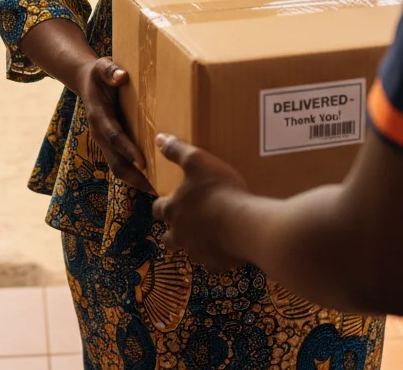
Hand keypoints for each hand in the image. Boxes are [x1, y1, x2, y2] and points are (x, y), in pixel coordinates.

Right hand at [76, 57, 153, 193]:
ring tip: (160, 190)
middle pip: (116, 163)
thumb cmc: (99, 74)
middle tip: (156, 188)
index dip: (128, 150)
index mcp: (99, 117)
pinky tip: (155, 180)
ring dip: (137, 181)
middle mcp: (100, 134)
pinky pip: (122, 164)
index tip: (143, 162)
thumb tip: (121, 75)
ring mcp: (105, 142)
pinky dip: (137, 175)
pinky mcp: (112, 145)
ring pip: (119, 168)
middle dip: (135, 177)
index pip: (114, 137)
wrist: (86, 82)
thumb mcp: (102, 66)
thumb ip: (110, 70)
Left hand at [152, 134, 249, 272]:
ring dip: (196, 244)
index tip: (170, 201)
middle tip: (188, 222)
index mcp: (174, 209)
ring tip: (210, 234)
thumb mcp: (197, 160)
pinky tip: (228, 248)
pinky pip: (212, 264)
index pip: (158, 209)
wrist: (244, 223)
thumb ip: (177, 150)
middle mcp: (180, 234)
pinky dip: (217, 257)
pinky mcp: (216, 264)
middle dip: (174, 231)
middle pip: (168, 238)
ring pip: (190, 252)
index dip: (163, 205)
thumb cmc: (218, 189)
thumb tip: (159, 138)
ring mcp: (197, 252)